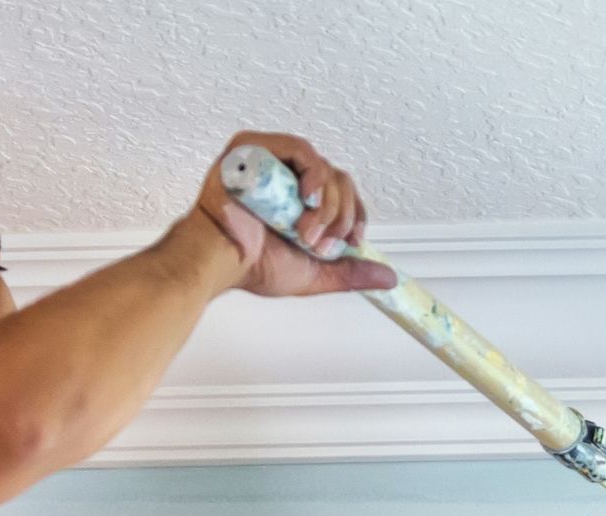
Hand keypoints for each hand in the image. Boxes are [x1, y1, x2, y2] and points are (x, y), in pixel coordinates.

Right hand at [189, 131, 398, 297]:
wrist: (218, 261)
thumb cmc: (250, 265)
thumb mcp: (312, 273)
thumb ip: (349, 272)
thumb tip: (388, 278)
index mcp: (299, 200)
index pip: (342, 193)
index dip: (354, 215)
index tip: (350, 241)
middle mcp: (287, 178)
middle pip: (338, 180)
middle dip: (340, 215)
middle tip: (320, 243)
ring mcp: (271, 161)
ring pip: (323, 166)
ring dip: (327, 202)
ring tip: (306, 230)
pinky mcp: (253, 148)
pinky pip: (297, 148)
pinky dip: (312, 172)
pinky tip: (306, 197)